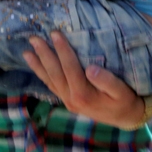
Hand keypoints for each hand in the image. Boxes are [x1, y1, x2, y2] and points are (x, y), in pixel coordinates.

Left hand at [23, 30, 146, 129]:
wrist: (125, 118)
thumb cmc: (125, 101)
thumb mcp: (122, 92)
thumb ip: (107, 81)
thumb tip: (90, 68)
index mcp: (84, 94)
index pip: (70, 68)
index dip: (62, 50)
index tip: (54, 33)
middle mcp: (71, 98)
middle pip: (55, 73)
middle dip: (44, 54)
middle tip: (33, 38)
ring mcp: (67, 101)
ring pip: (49, 80)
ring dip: (38, 65)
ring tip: (26, 52)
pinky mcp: (67, 101)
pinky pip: (52, 86)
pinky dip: (42, 75)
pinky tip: (36, 66)